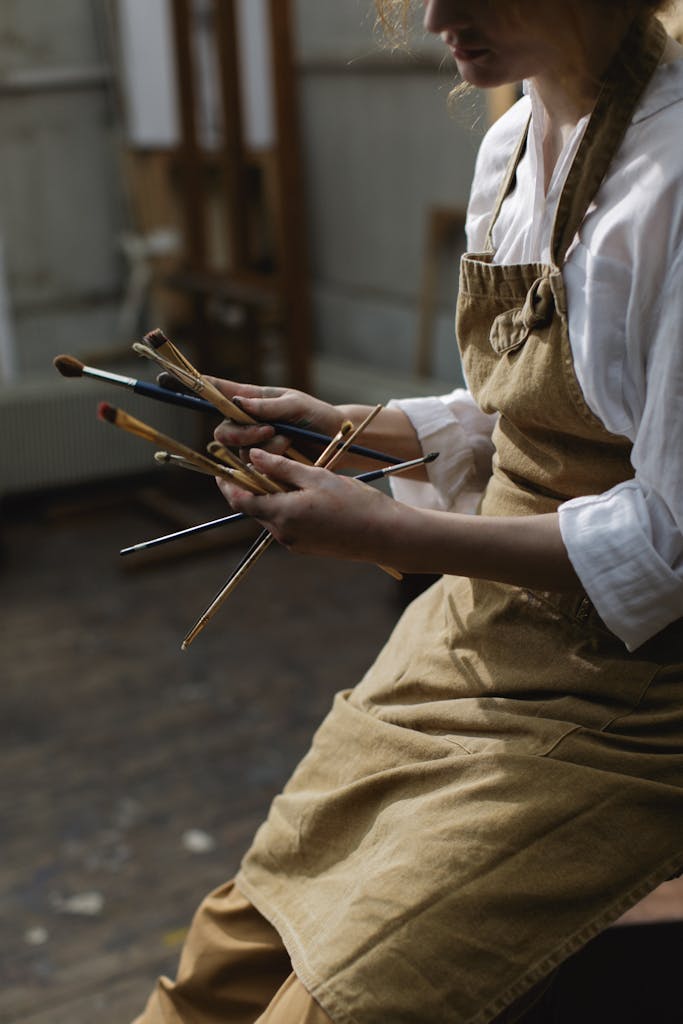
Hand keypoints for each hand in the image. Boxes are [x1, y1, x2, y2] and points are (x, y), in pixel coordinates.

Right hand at [208, 378, 342, 454]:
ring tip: (288, 440)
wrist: (334, 442)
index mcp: (252, 400)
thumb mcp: (295, 404)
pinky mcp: (262, 464)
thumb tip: (239, 403)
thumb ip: (268, 405)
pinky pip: (254, 466)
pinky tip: (287, 452)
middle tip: (268, 430)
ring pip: (239, 451)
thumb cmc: (315, 416)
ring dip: (264, 446)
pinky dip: (270, 459)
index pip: (221, 392)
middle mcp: (247, 423)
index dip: (203, 387)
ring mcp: (254, 445)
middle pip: (223, 431)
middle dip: (241, 433)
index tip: (179, 379)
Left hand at [216, 447, 403, 561]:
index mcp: (282, 514)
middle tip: (255, 463)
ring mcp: (294, 543)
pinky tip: (303, 494)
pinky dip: (285, 508)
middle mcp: (283, 533)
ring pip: (271, 515)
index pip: (240, 499)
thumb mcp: (316, 476)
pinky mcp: (306, 547)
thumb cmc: (354, 502)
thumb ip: (281, 466)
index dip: (227, 482)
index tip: (221, 467)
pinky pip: (286, 524)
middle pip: (253, 507)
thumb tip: (253, 457)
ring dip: (270, 497)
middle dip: (250, 486)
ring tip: (284, 475)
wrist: (384, 534)